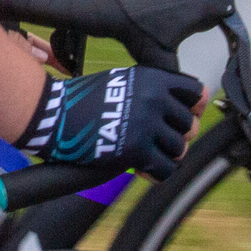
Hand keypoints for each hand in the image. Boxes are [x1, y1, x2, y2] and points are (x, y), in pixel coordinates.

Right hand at [15, 66, 201, 180]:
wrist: (53, 114)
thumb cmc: (83, 98)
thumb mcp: (121, 80)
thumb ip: (151, 89)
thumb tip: (180, 107)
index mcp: (152, 78)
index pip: (196, 93)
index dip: (193, 106)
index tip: (185, 114)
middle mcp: (154, 99)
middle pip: (190, 125)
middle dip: (177, 135)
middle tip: (160, 140)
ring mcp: (146, 124)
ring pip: (180, 149)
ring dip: (166, 155)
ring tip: (149, 154)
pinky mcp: (136, 150)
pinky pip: (165, 169)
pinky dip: (157, 173)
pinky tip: (143, 169)